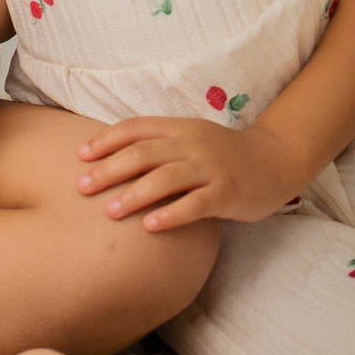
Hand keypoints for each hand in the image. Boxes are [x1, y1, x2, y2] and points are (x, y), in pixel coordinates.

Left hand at [76, 116, 298, 229]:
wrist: (275, 160)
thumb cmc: (223, 153)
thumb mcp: (190, 139)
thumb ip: (158, 144)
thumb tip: (110, 158)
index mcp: (179, 128)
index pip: (136, 129)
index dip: (106, 140)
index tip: (80, 156)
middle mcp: (192, 144)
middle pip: (144, 154)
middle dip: (109, 170)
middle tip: (82, 187)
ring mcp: (211, 168)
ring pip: (166, 179)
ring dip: (134, 194)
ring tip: (109, 211)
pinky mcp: (228, 193)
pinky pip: (195, 205)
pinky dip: (170, 214)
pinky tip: (149, 226)